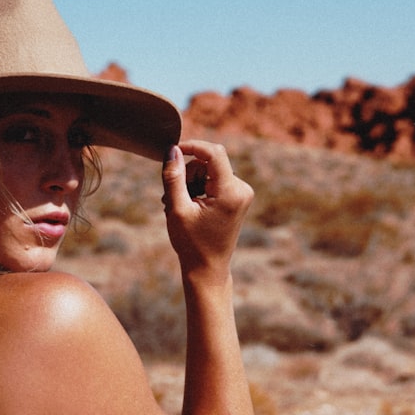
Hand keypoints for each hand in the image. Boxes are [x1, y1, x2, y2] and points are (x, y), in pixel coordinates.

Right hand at [161, 141, 253, 278]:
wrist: (207, 268)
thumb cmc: (191, 243)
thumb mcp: (177, 209)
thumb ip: (174, 177)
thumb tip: (173, 150)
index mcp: (230, 192)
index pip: (214, 153)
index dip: (192, 146)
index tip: (174, 151)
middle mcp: (241, 189)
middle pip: (209, 162)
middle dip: (188, 173)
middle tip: (173, 196)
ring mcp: (242, 193)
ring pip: (210, 170)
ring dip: (192, 182)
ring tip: (180, 205)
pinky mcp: (238, 197)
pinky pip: (215, 180)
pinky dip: (200, 188)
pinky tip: (191, 205)